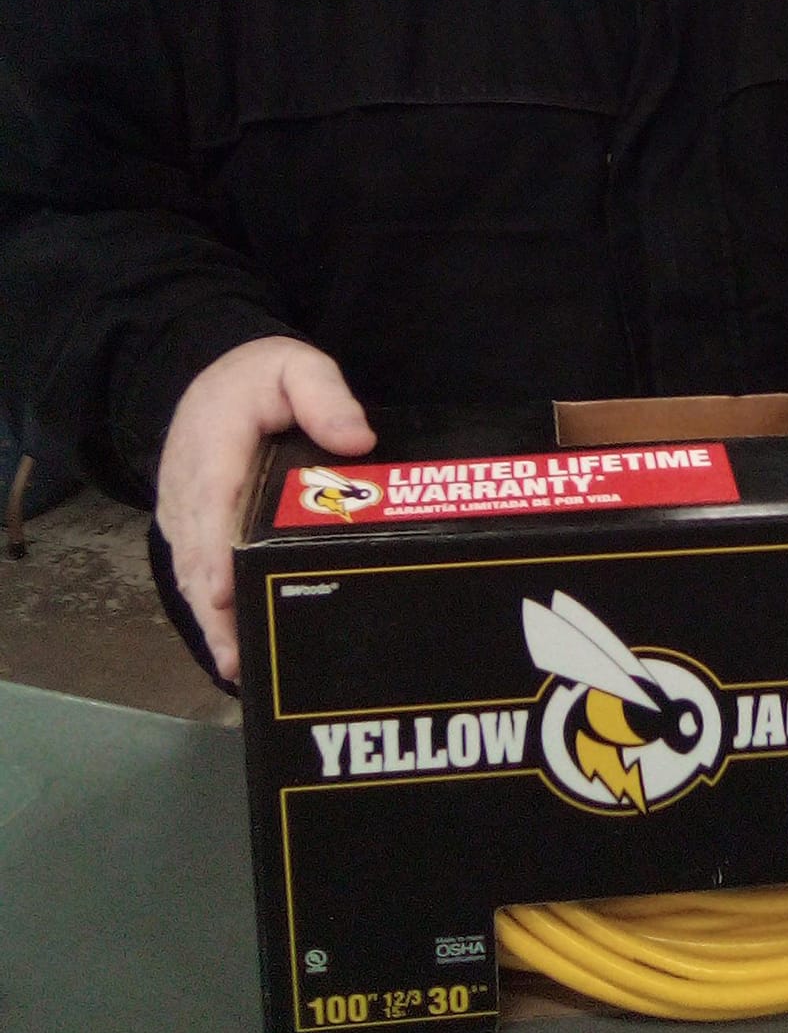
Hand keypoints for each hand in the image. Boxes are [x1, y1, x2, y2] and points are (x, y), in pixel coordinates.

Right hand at [156, 337, 374, 682]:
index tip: (224, 594)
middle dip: (216, 607)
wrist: (213, 377)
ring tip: (238, 665)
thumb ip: (324, 395)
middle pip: (198, 555)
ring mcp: (185, 512)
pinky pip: (194, 572)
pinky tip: (232, 646)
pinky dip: (209, 610)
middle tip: (240, 656)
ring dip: (212, 620)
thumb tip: (357, 440)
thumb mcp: (294, 367)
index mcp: (214, 444)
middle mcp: (190, 487)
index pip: (212, 503)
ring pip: (192, 573)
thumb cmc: (257, 379)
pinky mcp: (190, 528)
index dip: (215, 553)